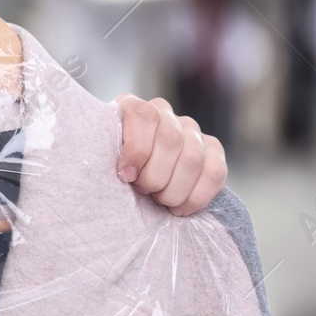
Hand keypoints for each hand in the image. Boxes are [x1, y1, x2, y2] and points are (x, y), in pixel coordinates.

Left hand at [115, 94, 226, 215]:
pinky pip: (215, 173)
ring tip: (159, 199)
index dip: (136, 150)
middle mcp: (164, 113)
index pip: (144, 117)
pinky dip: (197, 196)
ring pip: (193, 159)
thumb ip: (106, 156)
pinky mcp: (212, 149)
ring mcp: (190, 130)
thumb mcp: (101, 158)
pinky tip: (180, 208)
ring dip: (173, 189)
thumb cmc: (110, 168)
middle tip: (142, 190)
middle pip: (170, 141)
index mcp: (133, 107)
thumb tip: (124, 172)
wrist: (130, 177)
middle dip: (154, 176)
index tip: (126, 176)